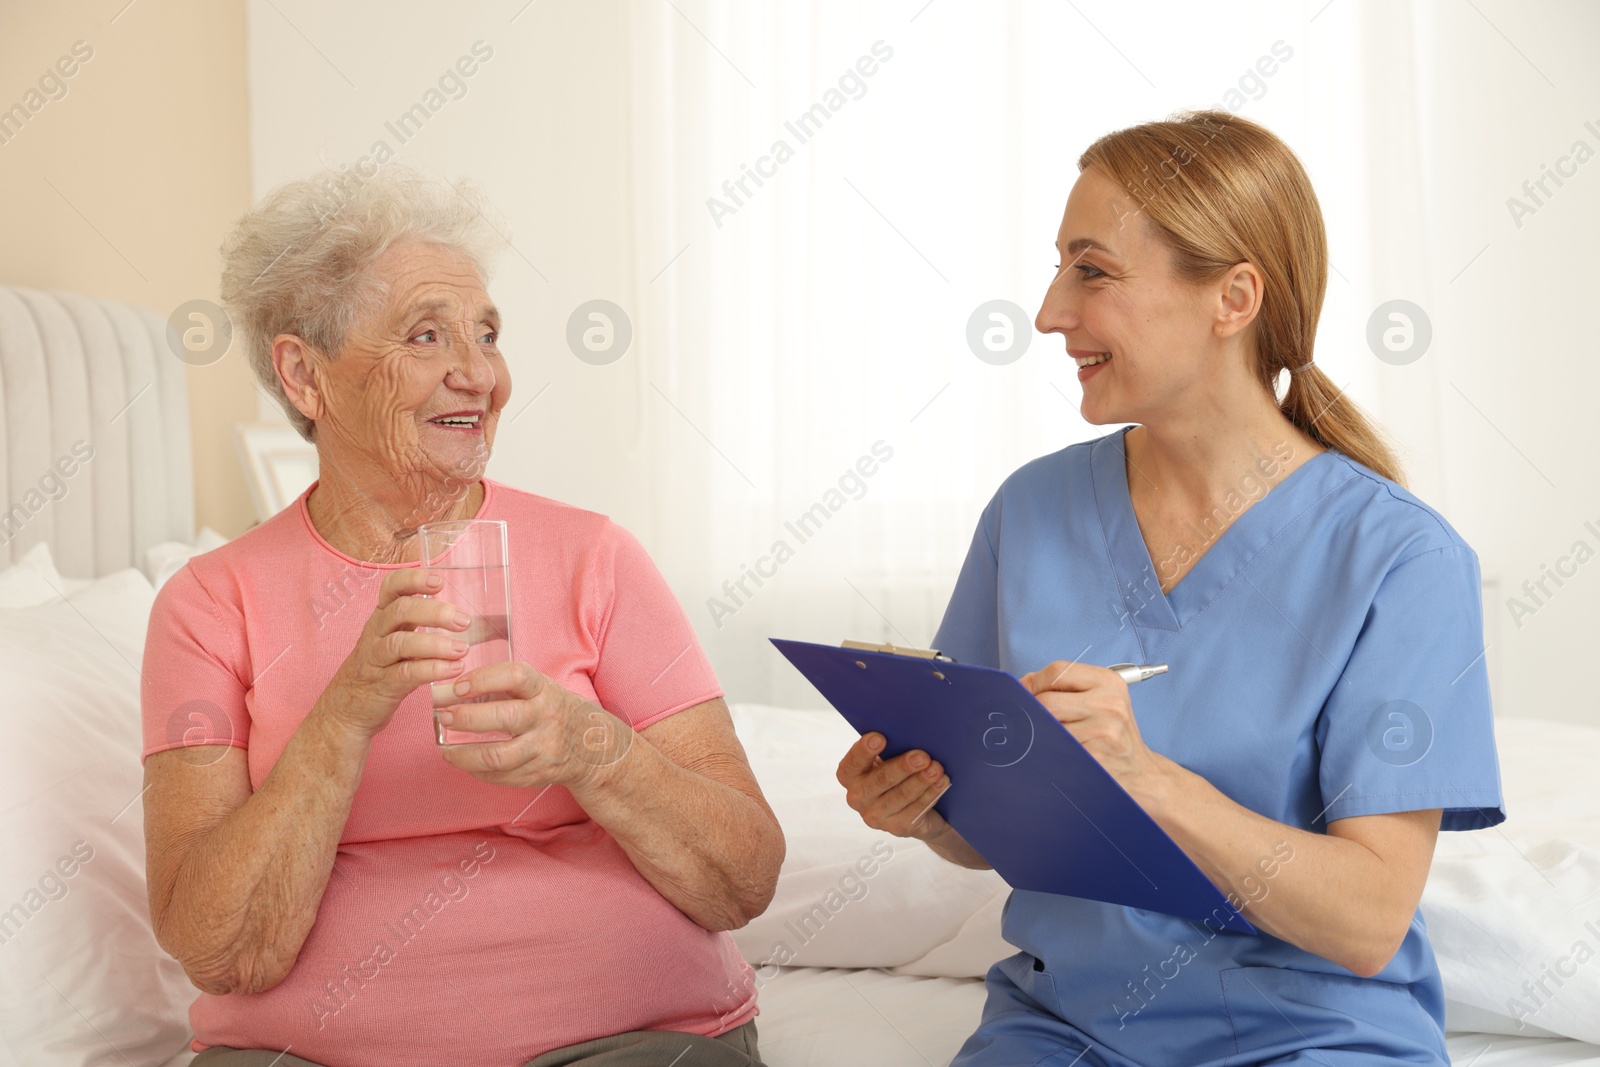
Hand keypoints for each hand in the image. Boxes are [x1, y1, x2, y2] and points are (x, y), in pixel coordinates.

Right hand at [315, 568, 471, 739]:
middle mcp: (376, 633)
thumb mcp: (394, 639)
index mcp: (382, 617)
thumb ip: (418, 623)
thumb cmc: (379, 669)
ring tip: (462, 650)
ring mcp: (376, 659)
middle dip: (434, 612)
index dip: (414, 579)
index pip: (392, 587)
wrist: (346, 709)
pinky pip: (405, 673)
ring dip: (435, 644)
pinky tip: (453, 669)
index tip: (440, 581)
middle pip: (400, 611)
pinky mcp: (382, 685)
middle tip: (463, 621)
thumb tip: (460, 613)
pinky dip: (431, 669)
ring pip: (401, 643)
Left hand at [435, 661, 630, 790]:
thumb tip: (453, 691)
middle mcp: (546, 718)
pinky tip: (467, 764)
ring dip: (465, 755)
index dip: (484, 679)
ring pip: (498, 756)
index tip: (458, 686)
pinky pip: (502, 776)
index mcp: (544, 691)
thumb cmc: (555, 710)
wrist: (596, 747)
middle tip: (444, 717)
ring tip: (447, 751)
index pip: (515, 677)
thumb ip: (504, 687)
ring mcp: (544, 749)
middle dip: (467, 718)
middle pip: (504, 718)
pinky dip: (478, 772)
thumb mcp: (540, 690)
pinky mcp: (539, 774)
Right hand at [836, 732, 951, 841]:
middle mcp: (858, 797)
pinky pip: (916, 809)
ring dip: (921, 781)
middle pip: (880, 780)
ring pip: (901, 795)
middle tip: (922, 757)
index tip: (880, 737)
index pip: (852, 763)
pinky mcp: (897, 828)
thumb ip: (889, 748)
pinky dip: (930, 794)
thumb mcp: (888, 759)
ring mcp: (876, 816)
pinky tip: (941, 782)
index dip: (864, 750)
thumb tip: (906, 732)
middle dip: (903, 767)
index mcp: (850, 776)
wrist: (914, 809)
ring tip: (936, 768)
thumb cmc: (897, 773)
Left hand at [1021, 660, 1169, 804]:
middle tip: (1030, 723)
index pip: (1057, 671)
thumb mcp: (1102, 701)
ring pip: (1047, 728)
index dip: (1031, 682)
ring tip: (1051, 741)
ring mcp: (1104, 731)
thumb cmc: (1114, 735)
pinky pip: (1055, 750)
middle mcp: (1110, 704)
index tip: (1021, 693)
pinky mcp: (1095, 757)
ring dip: (1039, 736)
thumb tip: (1023, 686)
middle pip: (1047, 702)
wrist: (1143, 774)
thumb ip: (1066, 688)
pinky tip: (1060, 755)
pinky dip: (1049, 753)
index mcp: (1109, 682)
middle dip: (1032, 713)